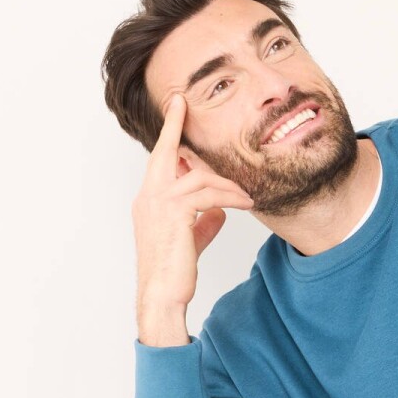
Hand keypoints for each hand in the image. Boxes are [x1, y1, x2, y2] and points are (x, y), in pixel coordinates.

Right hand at [132, 92, 257, 329]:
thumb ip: (203, 223)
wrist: (161, 295)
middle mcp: (149, 197)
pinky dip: (229, 198)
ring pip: (200, 178)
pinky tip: (242, 205)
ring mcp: (159, 203)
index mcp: (149, 201)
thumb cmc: (173, 273)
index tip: (177, 111)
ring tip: (249, 197)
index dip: (169, 137)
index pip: (160, 162)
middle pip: (165, 152)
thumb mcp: (191, 241)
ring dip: (228, 185)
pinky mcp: (175, 213)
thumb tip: (219, 212)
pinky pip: (209, 195)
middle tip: (183, 102)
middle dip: (175, 125)